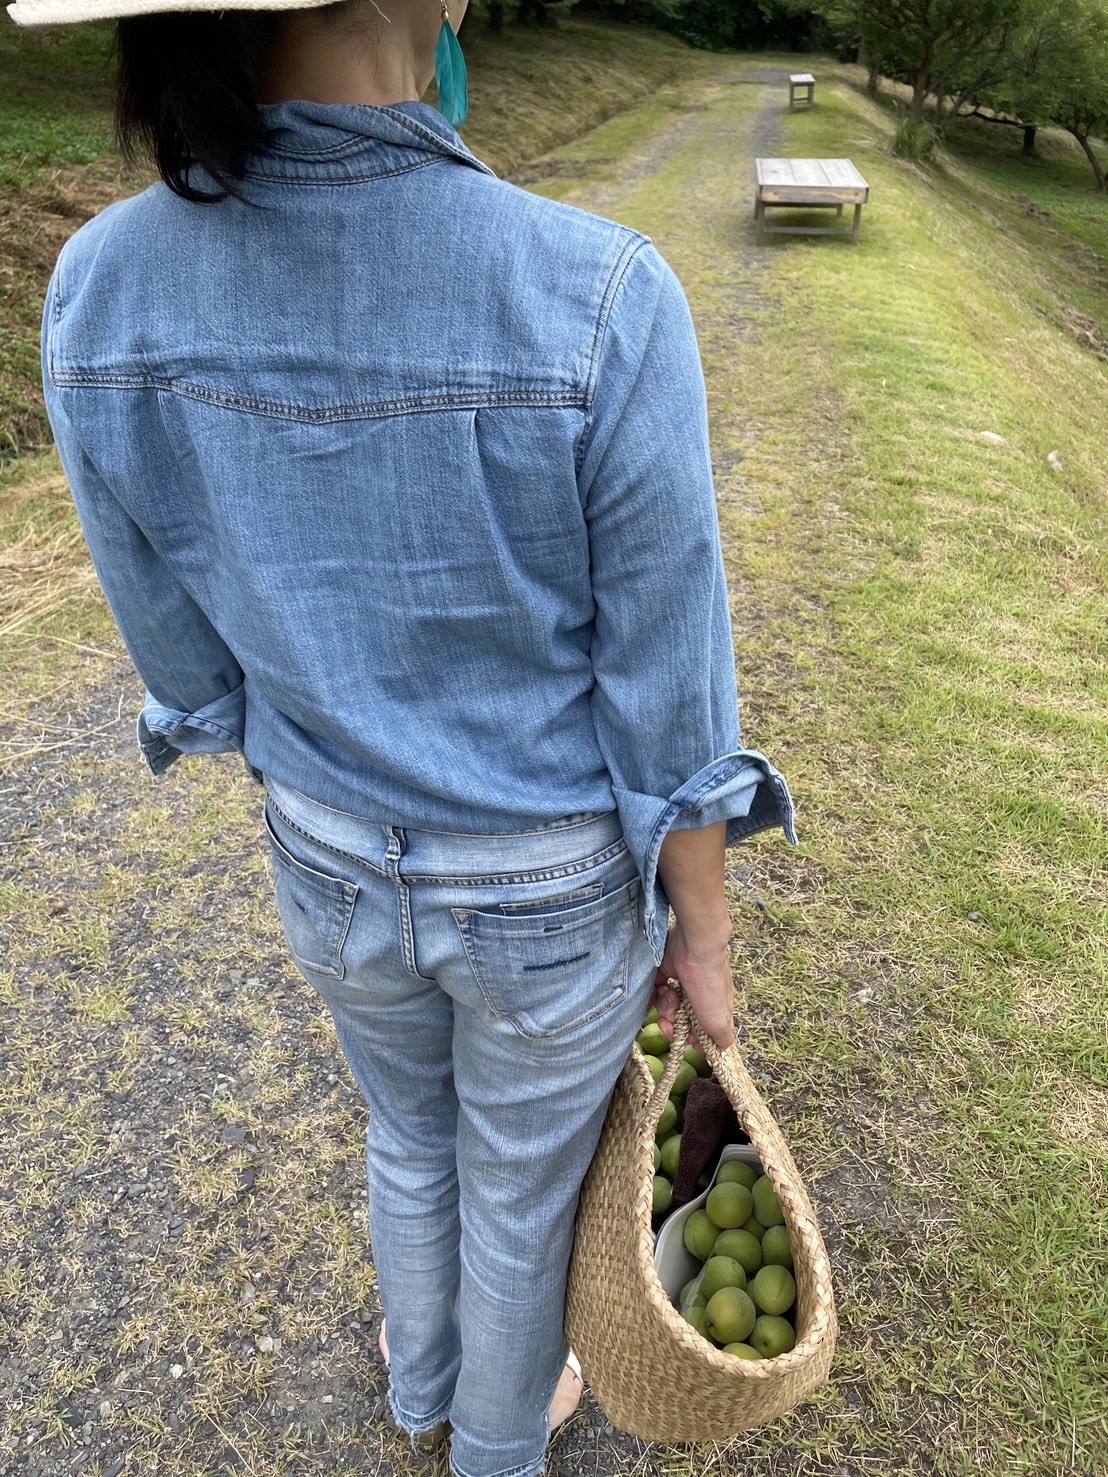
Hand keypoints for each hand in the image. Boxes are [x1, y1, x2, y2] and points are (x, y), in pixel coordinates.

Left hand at [650, 923, 734, 1049]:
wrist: (695, 945)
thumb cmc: (709, 983)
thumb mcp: (719, 1019)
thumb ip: (722, 1037)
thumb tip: (719, 1049)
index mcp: (715, 1008)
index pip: (700, 1032)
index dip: (689, 1038)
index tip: (683, 1038)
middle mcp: (700, 997)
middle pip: (681, 1020)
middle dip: (672, 1022)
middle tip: (668, 1017)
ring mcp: (684, 983)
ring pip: (668, 1006)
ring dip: (665, 1005)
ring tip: (669, 994)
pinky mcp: (669, 971)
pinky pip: (657, 991)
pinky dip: (656, 994)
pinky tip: (661, 989)